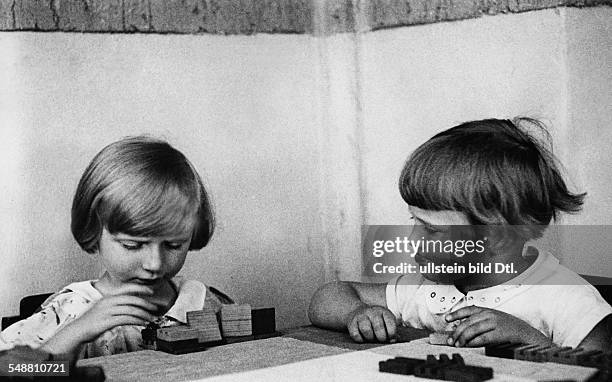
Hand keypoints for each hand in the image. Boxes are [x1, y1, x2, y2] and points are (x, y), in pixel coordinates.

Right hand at [42, 284, 157, 354]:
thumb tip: (130, 304)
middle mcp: (108, 301)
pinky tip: (143, 323)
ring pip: (131, 310)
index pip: (127, 288)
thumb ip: (115, 304)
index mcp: (108, 297)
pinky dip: (137, 321)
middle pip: (132, 300)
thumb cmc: (91, 321)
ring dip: (143, 314)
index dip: (141, 288)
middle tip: (154, 308)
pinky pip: (126, 319)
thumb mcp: (103, 308)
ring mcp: (107, 311)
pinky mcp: (106, 322)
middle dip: (146, 304)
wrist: (77, 331)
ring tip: (151, 319)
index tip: (151, 291)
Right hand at [346, 305, 396, 342]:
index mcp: (383, 311)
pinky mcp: (351, 323)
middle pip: (378, 326)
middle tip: (380, 339)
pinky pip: (356, 335)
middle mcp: (371, 311)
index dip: (391, 333)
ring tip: (371, 338)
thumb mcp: (385, 322)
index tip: (390, 337)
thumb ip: (391, 332)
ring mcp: (360, 316)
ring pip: (366, 330)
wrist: (357, 312)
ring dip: (370, 338)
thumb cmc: (375, 321)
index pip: (390, 322)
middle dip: (381, 337)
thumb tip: (393, 340)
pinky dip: (360, 340)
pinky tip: (363, 337)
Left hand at [445, 306, 550, 346]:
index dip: (456, 313)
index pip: (468, 309)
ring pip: (473, 329)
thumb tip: (460, 330)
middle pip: (468, 321)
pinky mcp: (499, 334)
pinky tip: (468, 345)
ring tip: (457, 344)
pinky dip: (473, 342)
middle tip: (450, 339)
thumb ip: (479, 323)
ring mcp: (495, 323)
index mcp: (488, 310)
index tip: (446, 318)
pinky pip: (482, 338)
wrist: (526, 334)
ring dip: (462, 338)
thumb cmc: (508, 328)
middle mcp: (490, 315)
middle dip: (457, 331)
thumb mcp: (493, 320)